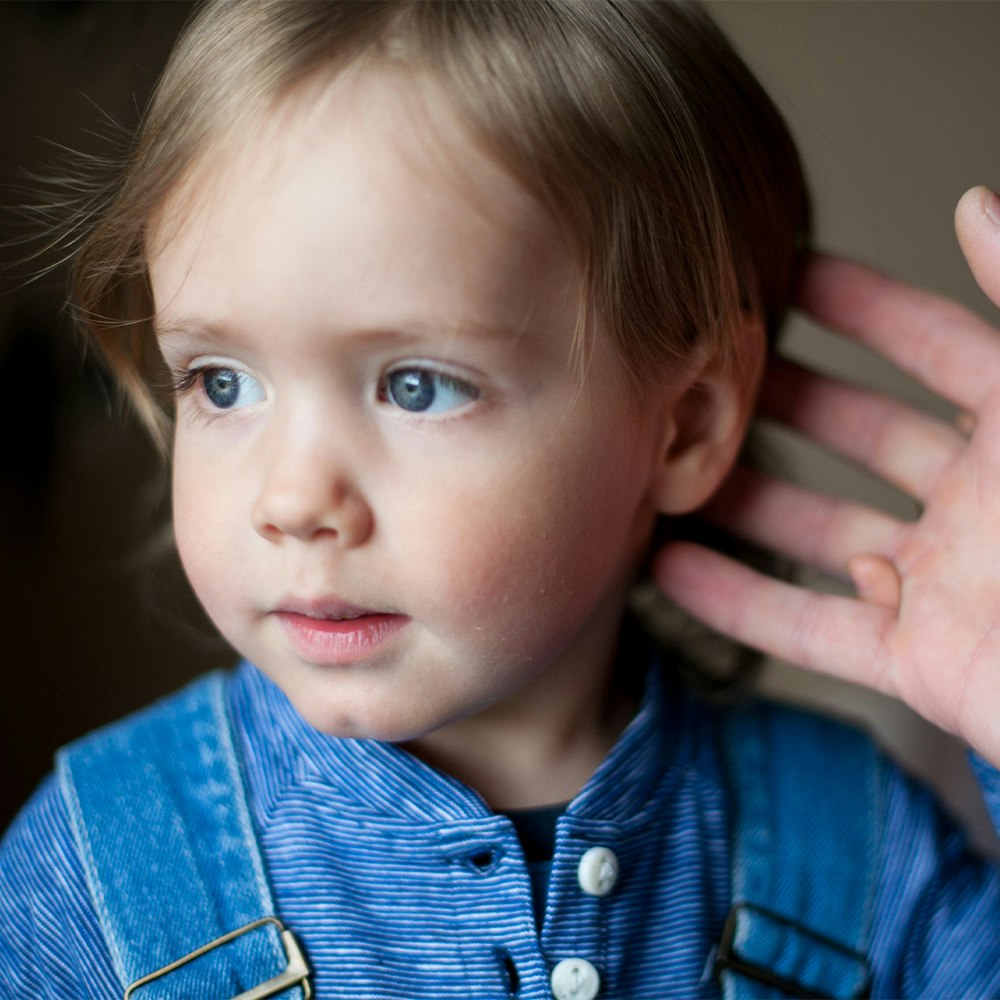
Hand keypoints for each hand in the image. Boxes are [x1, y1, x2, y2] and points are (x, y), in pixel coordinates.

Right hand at [654, 187, 999, 764]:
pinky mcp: (915, 661)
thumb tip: (975, 203)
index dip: (864, 307)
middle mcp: (976, 505)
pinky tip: (671, 570)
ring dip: (744, 500)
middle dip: (784, 400)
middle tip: (709, 369)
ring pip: (818, 531)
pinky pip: (811, 630)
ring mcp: (939, 584)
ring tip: (671, 468)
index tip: (787, 275)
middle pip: (857, 437)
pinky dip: (738, 603)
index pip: (932, 348)